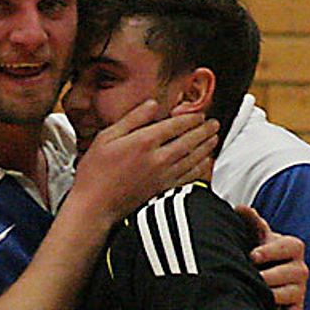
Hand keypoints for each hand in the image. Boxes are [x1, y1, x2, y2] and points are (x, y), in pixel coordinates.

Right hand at [73, 100, 218, 225]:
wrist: (94, 205)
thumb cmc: (95, 171)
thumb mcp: (107, 137)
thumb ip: (132, 119)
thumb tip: (153, 104)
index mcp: (144, 141)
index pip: (176, 125)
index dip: (191, 118)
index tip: (199, 114)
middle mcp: (157, 158)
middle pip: (189, 141)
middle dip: (204, 130)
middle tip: (214, 123)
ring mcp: (162, 176)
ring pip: (193, 158)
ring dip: (206, 147)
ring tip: (214, 138)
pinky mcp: (163, 190)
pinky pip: (189, 177)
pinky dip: (200, 168)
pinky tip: (205, 163)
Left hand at [236, 205, 307, 309]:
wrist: (264, 272)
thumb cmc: (259, 251)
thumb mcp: (256, 235)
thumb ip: (252, 222)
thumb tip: (240, 208)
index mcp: (293, 246)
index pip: (289, 246)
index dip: (271, 251)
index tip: (252, 256)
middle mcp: (300, 268)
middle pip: (294, 272)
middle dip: (272, 275)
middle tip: (254, 278)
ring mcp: (300, 289)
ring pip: (293, 294)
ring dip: (276, 296)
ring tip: (259, 296)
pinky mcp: (295, 308)